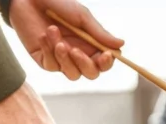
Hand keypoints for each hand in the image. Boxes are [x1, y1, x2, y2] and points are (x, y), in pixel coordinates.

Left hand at [9, 0, 123, 80]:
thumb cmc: (59, 3)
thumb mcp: (81, 16)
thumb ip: (99, 33)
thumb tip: (121, 44)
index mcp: (91, 44)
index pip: (104, 62)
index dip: (106, 63)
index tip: (105, 55)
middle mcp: (79, 54)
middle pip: (91, 73)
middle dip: (85, 64)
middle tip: (75, 50)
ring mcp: (62, 60)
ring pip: (72, 74)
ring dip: (64, 57)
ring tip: (54, 32)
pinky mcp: (45, 61)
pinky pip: (52, 65)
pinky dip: (49, 50)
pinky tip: (44, 35)